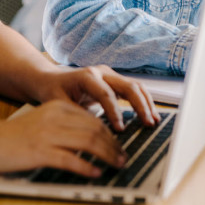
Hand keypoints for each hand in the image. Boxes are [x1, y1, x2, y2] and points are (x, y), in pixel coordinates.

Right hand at [0, 100, 125, 176]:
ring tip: (117, 165)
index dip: (110, 133)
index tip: (119, 144)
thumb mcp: (41, 122)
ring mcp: (47, 134)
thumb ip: (64, 126)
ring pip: (88, 142)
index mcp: (56, 107)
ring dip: (107, 155)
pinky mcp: (40, 152)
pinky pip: (71, 159)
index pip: (92, 118)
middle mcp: (54, 117)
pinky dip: (87, 167)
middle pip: (95, 129)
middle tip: (123, 157)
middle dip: (113, 145)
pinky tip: (96, 173)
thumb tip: (91, 138)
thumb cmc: (12, 137)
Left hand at [34, 65, 159, 129]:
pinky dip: (143, 102)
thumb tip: (92, 131)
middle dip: (140, 105)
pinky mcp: (115, 82)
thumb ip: (74, 114)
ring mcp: (110, 76)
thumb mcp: (57, 104)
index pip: (106, 94)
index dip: (115, 112)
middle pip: (128, 86)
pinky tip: (150, 115)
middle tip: (147, 123)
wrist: (51, 80)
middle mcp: (102, 73)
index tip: (121, 129)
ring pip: (135, 86)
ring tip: (154, 120)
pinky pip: (134, 90)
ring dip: (146, 103)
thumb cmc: (53, 91)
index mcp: (87, 76)